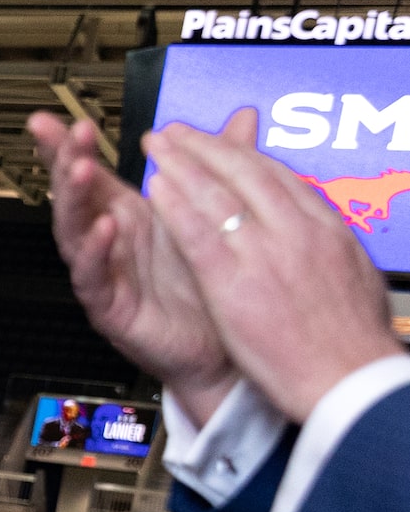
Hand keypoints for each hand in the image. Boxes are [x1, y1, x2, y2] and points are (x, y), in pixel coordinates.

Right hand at [24, 111, 234, 424]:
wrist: (227, 347)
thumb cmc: (212, 285)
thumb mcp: (217, 212)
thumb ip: (223, 163)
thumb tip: (243, 117)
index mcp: (129, 215)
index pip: (90, 173)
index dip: (68, 146)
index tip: (52, 117)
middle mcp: (110, 242)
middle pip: (75, 196)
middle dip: (67, 162)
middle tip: (71, 132)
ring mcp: (105, 273)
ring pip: (74, 232)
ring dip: (74, 200)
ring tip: (79, 169)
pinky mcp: (110, 307)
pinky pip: (93, 278)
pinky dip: (95, 252)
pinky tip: (104, 228)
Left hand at [144, 109, 398, 423]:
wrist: (351, 379)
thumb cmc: (352, 342)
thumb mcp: (354, 278)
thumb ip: (332, 247)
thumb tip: (327, 231)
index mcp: (327, 230)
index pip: (279, 179)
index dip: (243, 157)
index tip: (220, 143)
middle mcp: (299, 231)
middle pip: (247, 174)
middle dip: (207, 148)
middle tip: (176, 132)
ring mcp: (267, 254)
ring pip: (220, 195)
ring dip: (183, 165)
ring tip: (157, 146)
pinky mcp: (236, 284)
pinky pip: (200, 234)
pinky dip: (177, 207)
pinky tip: (156, 189)